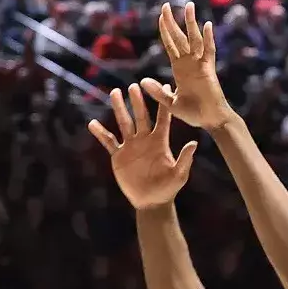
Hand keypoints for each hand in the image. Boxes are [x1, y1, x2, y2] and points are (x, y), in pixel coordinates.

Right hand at [88, 84, 196, 210]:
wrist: (151, 202)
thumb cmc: (168, 190)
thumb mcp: (179, 175)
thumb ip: (185, 159)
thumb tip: (194, 143)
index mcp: (160, 141)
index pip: (162, 118)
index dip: (163, 104)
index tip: (165, 86)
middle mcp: (145, 140)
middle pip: (141, 116)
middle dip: (138, 101)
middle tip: (134, 86)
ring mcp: (131, 146)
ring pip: (124, 123)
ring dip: (119, 109)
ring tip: (115, 93)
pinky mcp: (119, 156)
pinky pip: (108, 141)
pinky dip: (100, 133)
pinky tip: (92, 124)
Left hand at [141, 3, 233, 132]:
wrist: (211, 121)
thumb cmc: (193, 114)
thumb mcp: (171, 103)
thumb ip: (158, 92)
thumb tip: (142, 80)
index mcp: (179, 69)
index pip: (170, 45)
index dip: (165, 30)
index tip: (160, 16)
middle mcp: (189, 63)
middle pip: (180, 36)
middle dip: (173, 21)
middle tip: (166, 4)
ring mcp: (200, 64)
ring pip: (194, 38)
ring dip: (191, 22)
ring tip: (189, 5)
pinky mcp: (209, 69)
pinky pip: (209, 51)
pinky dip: (208, 38)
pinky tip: (207, 25)